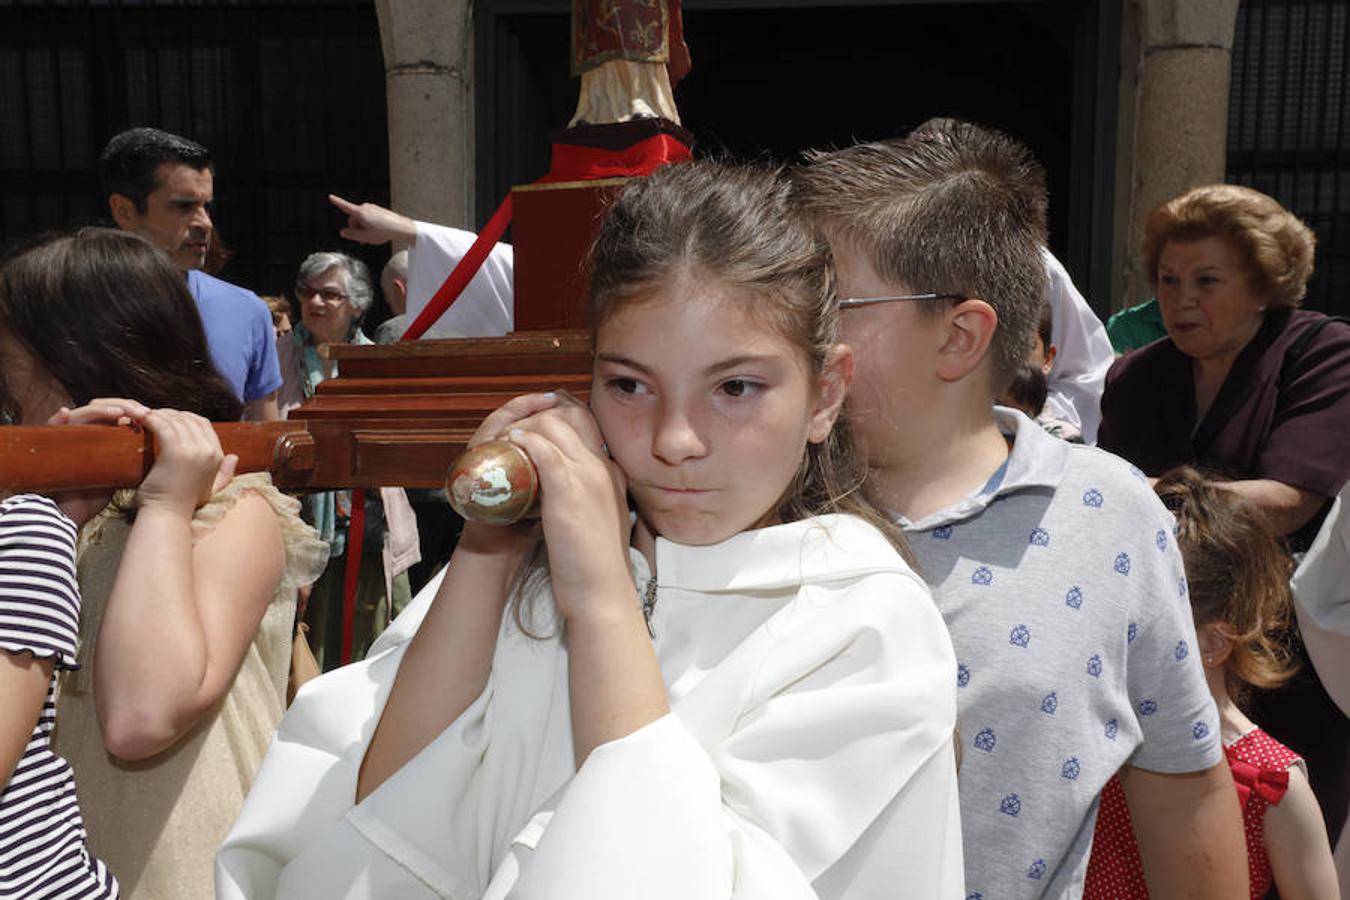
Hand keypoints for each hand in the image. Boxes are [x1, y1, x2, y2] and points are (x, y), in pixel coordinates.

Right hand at [46, 399, 149, 525]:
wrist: (76, 510)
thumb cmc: (101, 489)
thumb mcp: (123, 468)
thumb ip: (135, 453)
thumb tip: (164, 441)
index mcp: (103, 432)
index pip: (120, 412)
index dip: (138, 411)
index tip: (156, 416)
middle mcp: (86, 428)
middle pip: (104, 407)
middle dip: (125, 407)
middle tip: (144, 412)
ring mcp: (69, 433)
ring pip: (84, 412)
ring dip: (102, 410)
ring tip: (121, 413)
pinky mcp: (52, 441)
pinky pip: (53, 425)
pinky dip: (61, 418)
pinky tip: (67, 412)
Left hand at [135, 409, 237, 515]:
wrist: (168, 516)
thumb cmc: (184, 505)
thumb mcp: (212, 489)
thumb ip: (225, 474)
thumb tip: (235, 457)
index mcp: (218, 456)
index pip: (204, 424)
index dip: (186, 417)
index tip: (169, 419)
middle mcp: (208, 450)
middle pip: (190, 419)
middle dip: (171, 413)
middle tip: (154, 416)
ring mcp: (192, 450)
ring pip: (175, 420)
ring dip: (159, 414)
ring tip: (145, 416)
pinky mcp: (174, 452)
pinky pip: (162, 426)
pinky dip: (151, 419)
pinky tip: (141, 420)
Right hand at [329, 194, 416, 247]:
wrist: (401, 227)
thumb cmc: (384, 232)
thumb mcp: (365, 237)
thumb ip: (352, 235)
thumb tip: (343, 232)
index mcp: (360, 212)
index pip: (345, 207)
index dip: (337, 202)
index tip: (330, 197)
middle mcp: (365, 207)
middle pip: (353, 219)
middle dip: (356, 229)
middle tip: (363, 240)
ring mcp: (372, 208)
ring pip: (361, 219)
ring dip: (363, 228)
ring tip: (372, 237)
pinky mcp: (378, 210)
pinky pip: (368, 218)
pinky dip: (369, 225)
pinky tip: (377, 232)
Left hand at [506, 406, 632, 621]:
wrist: (603, 592)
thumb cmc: (597, 565)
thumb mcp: (601, 521)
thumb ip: (590, 499)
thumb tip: (569, 493)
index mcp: (612, 474)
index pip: (587, 423)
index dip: (558, 416)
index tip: (534, 426)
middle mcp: (603, 467)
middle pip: (571, 415)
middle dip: (537, 416)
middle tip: (513, 433)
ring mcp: (588, 475)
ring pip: (554, 425)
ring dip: (525, 427)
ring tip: (506, 441)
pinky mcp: (569, 489)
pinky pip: (544, 448)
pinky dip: (524, 441)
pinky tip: (510, 447)